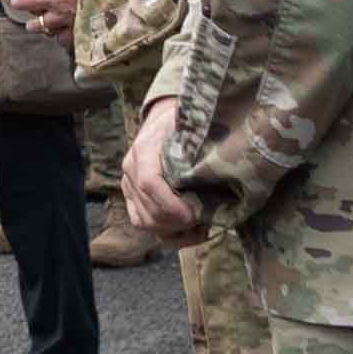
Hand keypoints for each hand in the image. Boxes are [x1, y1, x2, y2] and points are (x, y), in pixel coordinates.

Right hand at [117, 96, 204, 244]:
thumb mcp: (191, 128)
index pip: (149, 183)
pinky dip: (168, 233)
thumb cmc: (182, 124)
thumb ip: (197, 144)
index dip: (171, 204)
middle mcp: (131, 170)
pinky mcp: (133, 198)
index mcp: (144, 150)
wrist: (163, 120)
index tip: (195, 215)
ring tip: (201, 226)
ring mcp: (129, 186)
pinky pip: (144, 223)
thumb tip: (223, 160)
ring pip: (145, 222)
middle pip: (148, 210)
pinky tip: (191, 230)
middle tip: (206, 221)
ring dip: (175, 231)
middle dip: (178, 223)